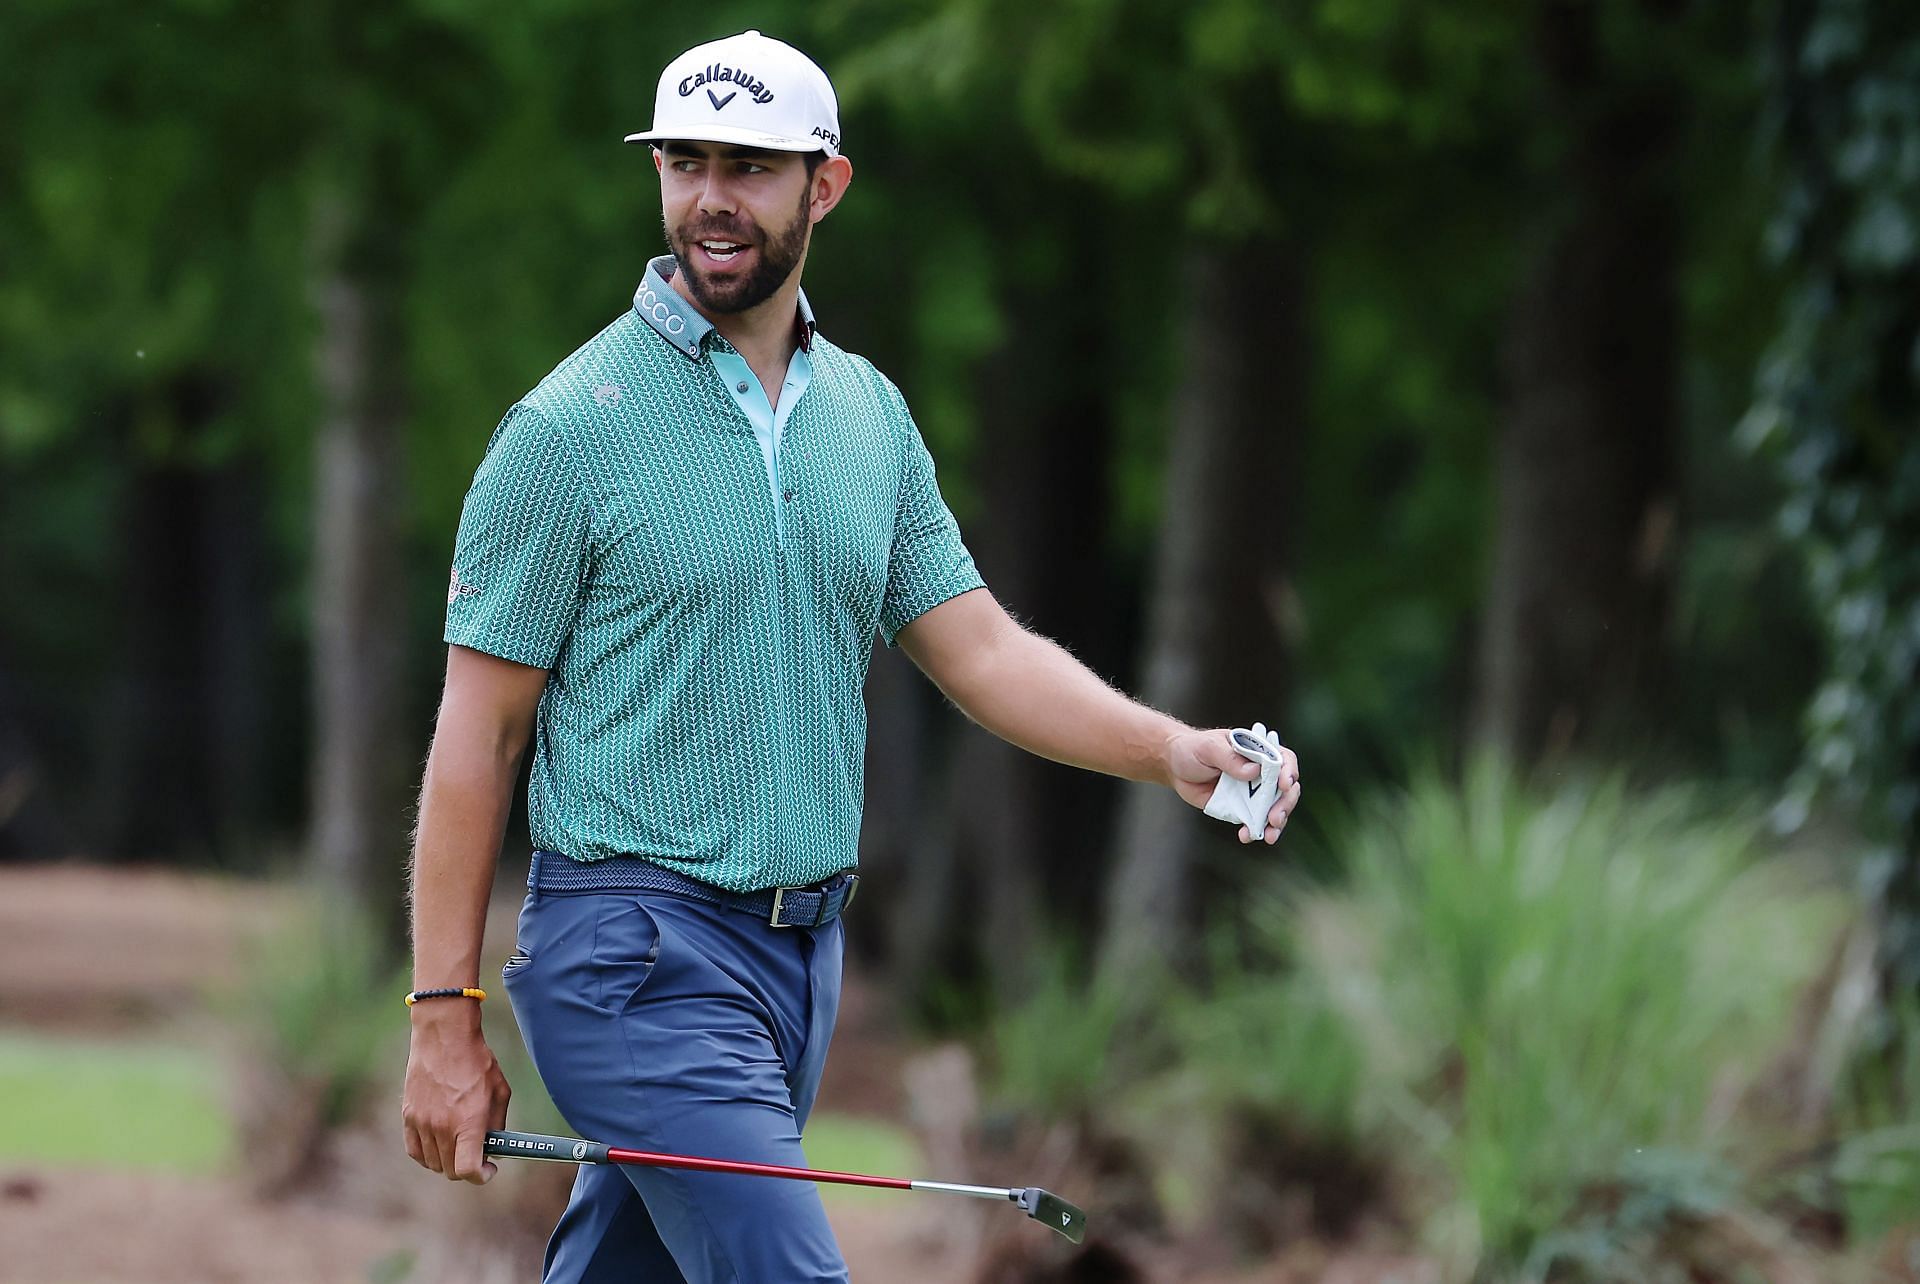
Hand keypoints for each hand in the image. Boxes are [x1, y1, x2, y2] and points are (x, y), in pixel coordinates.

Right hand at [401, 1004, 511, 1183]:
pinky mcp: (408, 1116)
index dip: (481, 1176)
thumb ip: (497, 1125)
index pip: (467, 1170)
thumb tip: (495, 1149)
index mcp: (468, 1122)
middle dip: (466, 1167)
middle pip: (450, 1170)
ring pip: (432, 1163)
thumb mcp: (500, 1092)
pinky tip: (439, 1143)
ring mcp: (422, 1123)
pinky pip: (415, 1151)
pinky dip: (427, 1154)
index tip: (489, 1169)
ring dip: (447, 1160)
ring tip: (459, 1142)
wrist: (444, 1037)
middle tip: (477, 1153)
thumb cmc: (477, 1062)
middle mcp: (442, 1127)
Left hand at [1166, 728, 1301, 844]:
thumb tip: (1253, 772)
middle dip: (1285, 804)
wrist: (1174, 767)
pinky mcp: (1240, 808)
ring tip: (1270, 835)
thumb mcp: (1209, 748)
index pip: (1284, 759)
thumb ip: (1230, 758)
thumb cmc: (1193, 749)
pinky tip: (1246, 836)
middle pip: (1285, 789)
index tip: (1284, 785)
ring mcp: (1252, 791)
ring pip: (1274, 808)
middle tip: (1275, 818)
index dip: (1289, 772)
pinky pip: (1254, 821)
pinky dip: (1254, 830)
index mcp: (1258, 751)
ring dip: (1276, 823)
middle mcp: (1260, 772)